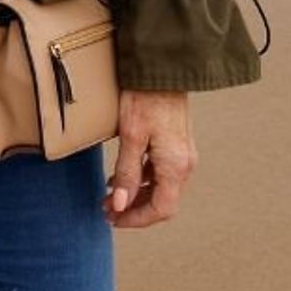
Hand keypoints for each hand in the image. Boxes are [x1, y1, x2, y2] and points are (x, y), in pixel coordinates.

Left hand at [105, 89, 194, 228]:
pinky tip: (120, 177)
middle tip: (106, 211)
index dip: (136, 220)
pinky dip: (141, 180)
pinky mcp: (176, 145)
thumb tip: (119, 205)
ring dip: (135, 195)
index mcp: (176, 167)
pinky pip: (160, 172)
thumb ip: (126, 173)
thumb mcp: (131, 137)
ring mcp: (182, 155)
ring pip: (160, 188)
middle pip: (162, 201)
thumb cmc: (145, 99)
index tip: (114, 220)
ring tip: (108, 197)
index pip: (161, 209)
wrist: (162, 70)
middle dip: (133, 210)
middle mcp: (184, 165)